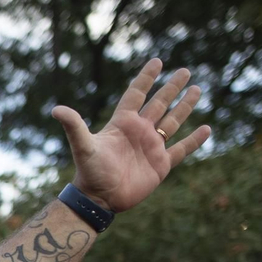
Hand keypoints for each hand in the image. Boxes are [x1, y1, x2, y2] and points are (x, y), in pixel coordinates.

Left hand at [52, 59, 210, 212]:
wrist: (100, 199)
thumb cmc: (90, 172)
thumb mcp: (83, 146)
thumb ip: (74, 126)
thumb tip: (56, 109)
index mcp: (123, 123)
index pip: (136, 94)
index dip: (146, 78)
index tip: (157, 61)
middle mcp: (139, 132)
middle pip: (159, 104)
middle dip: (171, 88)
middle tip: (185, 71)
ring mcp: (152, 147)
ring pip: (172, 122)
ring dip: (184, 107)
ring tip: (196, 90)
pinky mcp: (161, 165)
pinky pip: (181, 149)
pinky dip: (194, 140)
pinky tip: (206, 129)